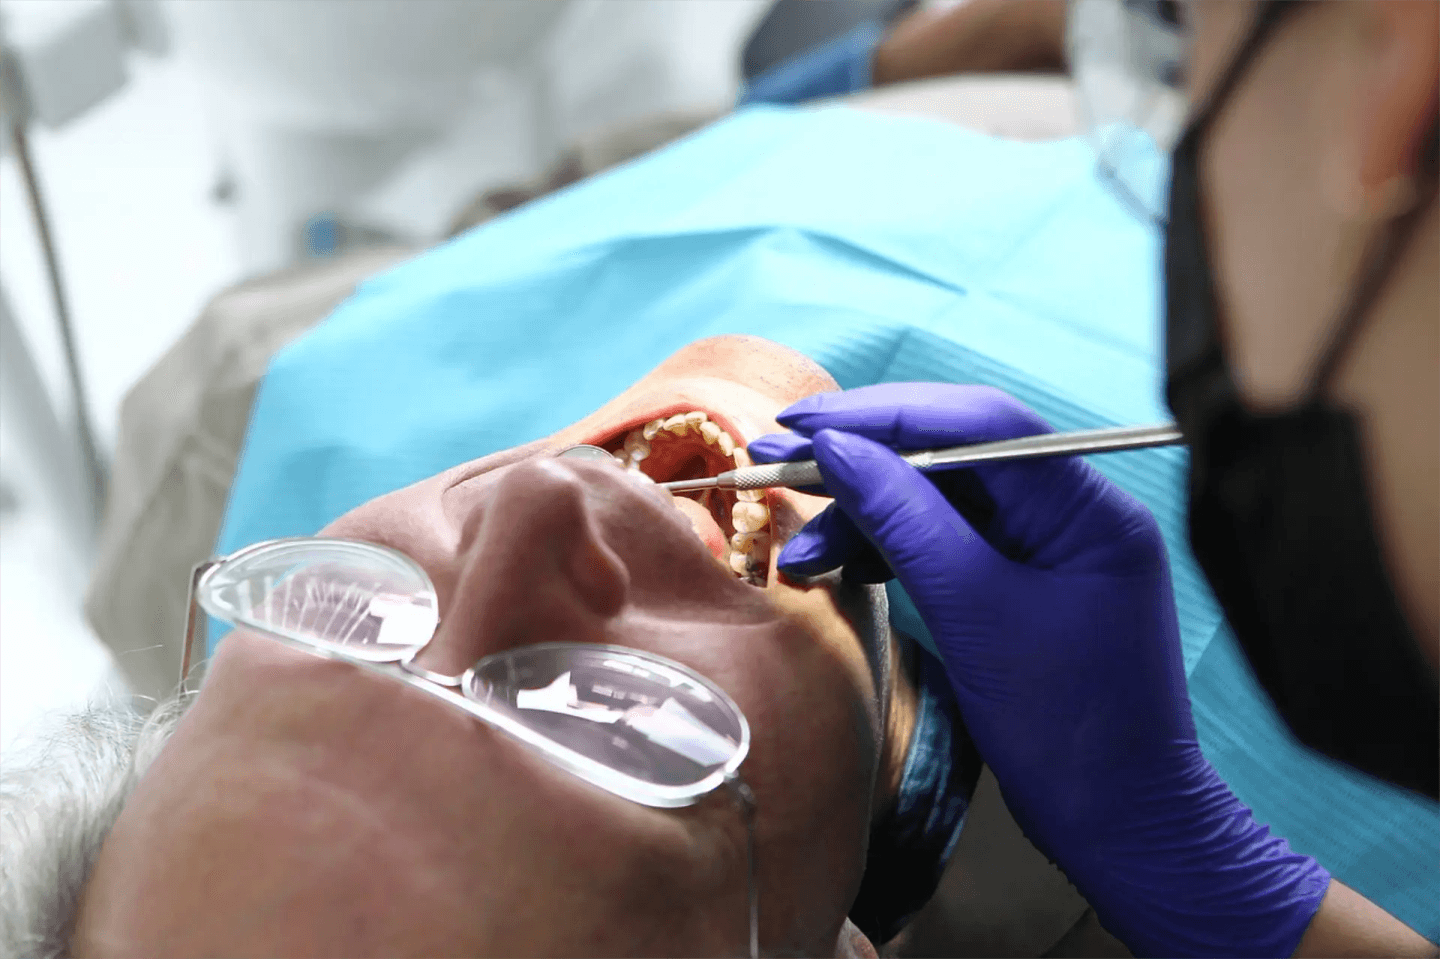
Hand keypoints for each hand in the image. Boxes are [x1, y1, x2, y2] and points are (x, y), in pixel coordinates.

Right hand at [749, 384, 1329, 956]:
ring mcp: (1045, 548)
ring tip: (800, 552)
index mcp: (1086, 507)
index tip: (805, 423)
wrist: (1117, 821)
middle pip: (952, 454)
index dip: (884, 415)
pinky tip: (839, 566)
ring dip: (864, 516)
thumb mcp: (975, 611)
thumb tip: (838, 449)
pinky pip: (943, 543)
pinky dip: (887, 550)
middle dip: (861, 460)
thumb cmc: (1066, 727)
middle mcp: (1070, 512)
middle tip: (776, 462)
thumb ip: (906, 519)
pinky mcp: (1018, 584)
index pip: (978, 423)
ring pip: (938, 500)